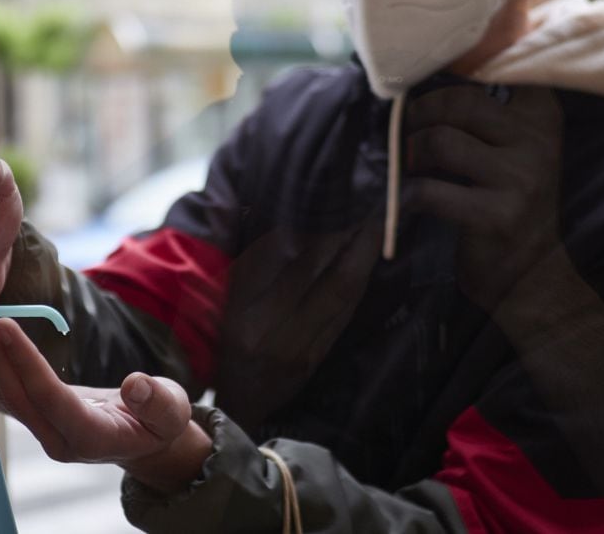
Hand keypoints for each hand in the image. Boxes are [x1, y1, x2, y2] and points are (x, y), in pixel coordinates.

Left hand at [0, 305, 210, 493]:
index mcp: (92, 437)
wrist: (148, 440)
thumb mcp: (171, 411)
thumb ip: (157, 402)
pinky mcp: (40, 417)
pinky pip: (12, 390)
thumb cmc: (162, 421)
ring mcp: (47, 431)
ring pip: (10, 393)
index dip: (26, 362)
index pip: (50, 397)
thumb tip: (136, 385)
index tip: (6, 326)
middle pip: (20, 395)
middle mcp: (60, 440)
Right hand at [214, 218, 381, 430]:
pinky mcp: (316, 358)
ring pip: (339, 290)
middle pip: (315, 268)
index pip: (274, 254)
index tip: (328, 200)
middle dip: (344, 232)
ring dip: (362, 252)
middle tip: (368, 202)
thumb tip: (294, 222)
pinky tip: (368, 257)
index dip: (305, 225)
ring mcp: (294, 346)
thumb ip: (256, 265)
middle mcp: (264, 326)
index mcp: (236, 306)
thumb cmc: (227, 342)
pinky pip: (345, 313)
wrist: (238, 402)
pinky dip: (359, 280)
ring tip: (377, 221)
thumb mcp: (228, 301)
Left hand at [402, 85, 563, 310]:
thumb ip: (487, 115)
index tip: (425, 93)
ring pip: (441, 140)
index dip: (448, 77)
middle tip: (405, 134)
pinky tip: (406, 203)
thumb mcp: (513, 151)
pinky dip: (407, 196)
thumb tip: (421, 87)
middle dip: (418, 115)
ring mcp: (520, 179)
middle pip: (457, 101)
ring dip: (411, 154)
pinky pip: (430, 191)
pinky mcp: (497, 216)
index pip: (493, 71)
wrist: (532, 275)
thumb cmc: (508, 204)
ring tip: (409, 168)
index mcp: (541, 115)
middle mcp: (537, 141)